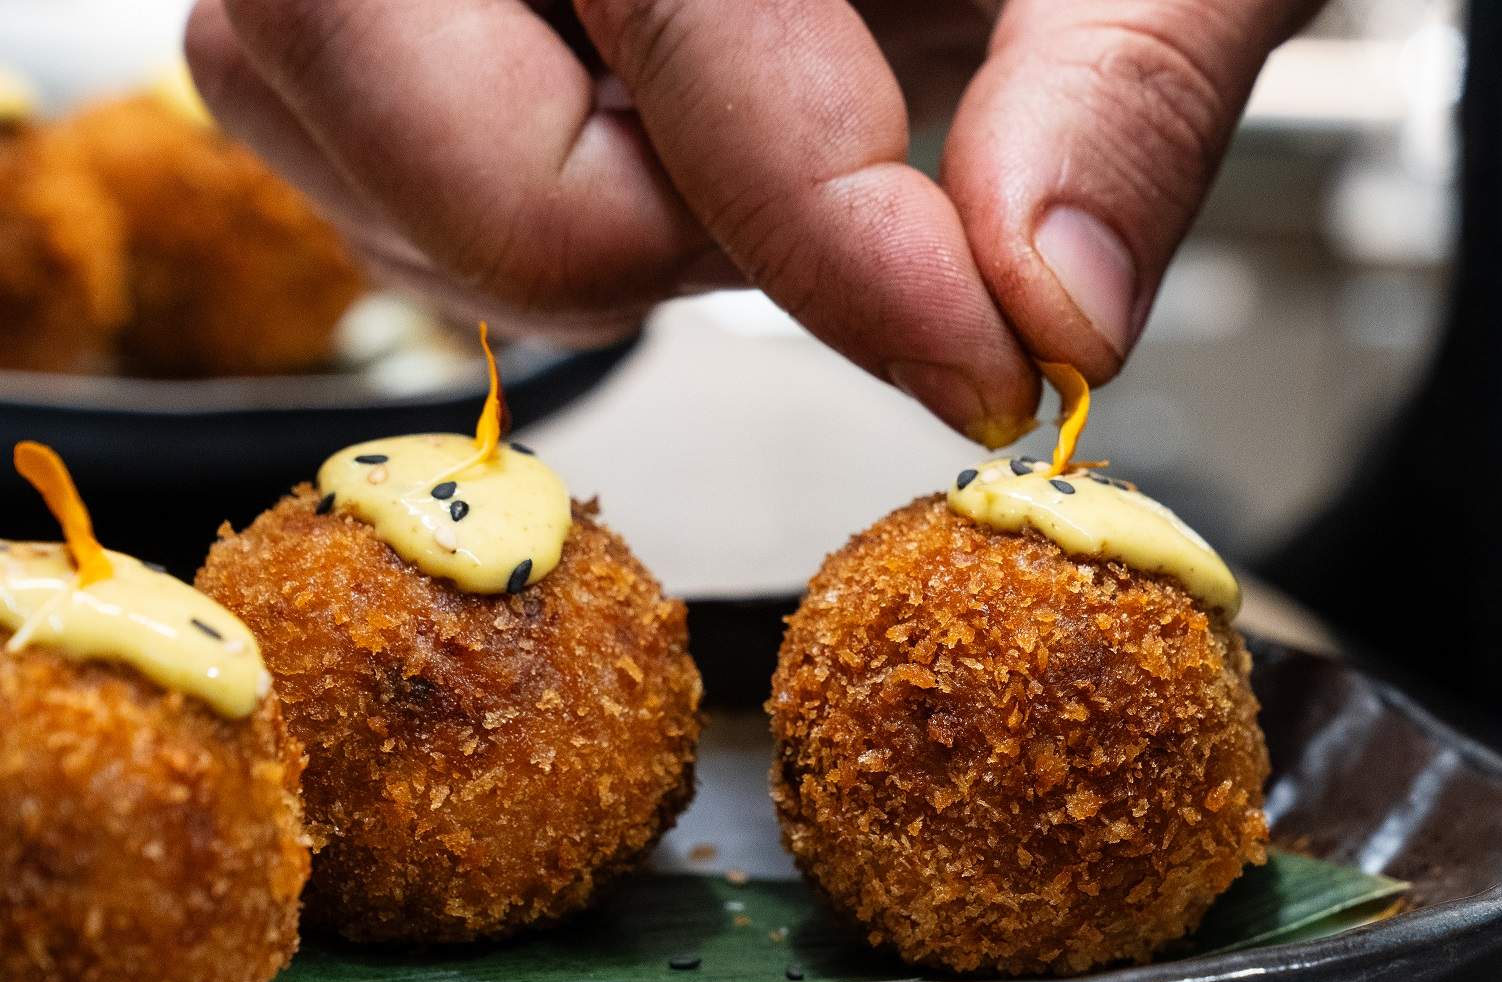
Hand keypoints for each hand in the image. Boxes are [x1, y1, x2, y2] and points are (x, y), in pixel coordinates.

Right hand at [188, 0, 1314, 440]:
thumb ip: (1120, 91)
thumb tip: (1055, 310)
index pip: (679, 12)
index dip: (829, 236)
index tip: (977, 360)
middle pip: (338, 43)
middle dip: (590, 226)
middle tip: (796, 233)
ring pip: (316, 114)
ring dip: (538, 230)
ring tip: (735, 162)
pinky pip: (338, 147)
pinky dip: (488, 216)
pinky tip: (655, 156)